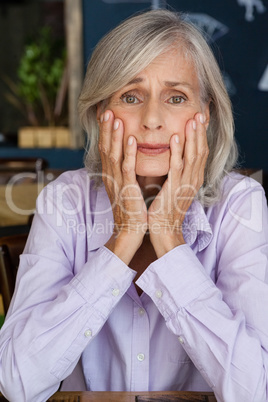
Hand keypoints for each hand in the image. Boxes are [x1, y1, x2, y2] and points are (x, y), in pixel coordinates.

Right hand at [98, 110, 146, 263]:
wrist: (130, 231)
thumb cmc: (131, 209)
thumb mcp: (126, 187)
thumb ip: (127, 171)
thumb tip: (131, 157)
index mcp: (112, 175)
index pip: (106, 149)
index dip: (105, 132)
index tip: (106, 115)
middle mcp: (111, 176)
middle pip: (105, 147)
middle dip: (105, 128)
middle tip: (106, 109)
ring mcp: (118, 183)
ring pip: (112, 155)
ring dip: (113, 135)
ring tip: (114, 117)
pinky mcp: (127, 190)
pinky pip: (127, 168)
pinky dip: (127, 152)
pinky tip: (130, 139)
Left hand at [148, 113, 208, 256]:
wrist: (163, 229)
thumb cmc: (165, 209)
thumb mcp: (174, 187)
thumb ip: (176, 173)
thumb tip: (172, 158)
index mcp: (193, 179)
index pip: (200, 153)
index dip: (200, 136)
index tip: (199, 120)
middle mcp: (193, 180)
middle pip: (201, 151)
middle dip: (200, 132)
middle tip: (200, 113)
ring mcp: (185, 184)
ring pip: (192, 156)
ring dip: (193, 136)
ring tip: (192, 119)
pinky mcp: (174, 189)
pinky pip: (177, 167)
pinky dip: (178, 151)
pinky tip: (176, 137)